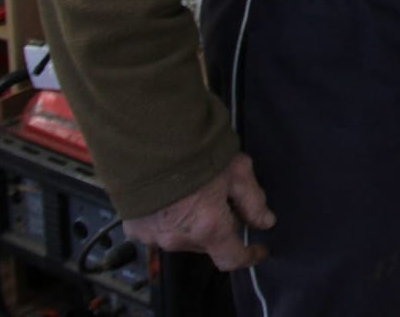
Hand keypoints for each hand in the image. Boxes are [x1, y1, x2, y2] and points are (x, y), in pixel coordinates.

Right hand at [123, 152, 274, 270]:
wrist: (145, 141)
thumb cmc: (193, 153)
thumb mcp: (236, 171)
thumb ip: (253, 200)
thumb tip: (264, 221)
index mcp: (207, 227)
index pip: (232, 258)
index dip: (249, 256)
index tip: (258, 250)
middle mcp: (179, 238)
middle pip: (208, 243)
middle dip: (219, 227)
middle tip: (222, 200)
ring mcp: (153, 236)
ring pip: (183, 237)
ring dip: (192, 223)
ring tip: (193, 194)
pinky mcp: (134, 228)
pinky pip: (157, 230)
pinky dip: (167, 219)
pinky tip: (170, 198)